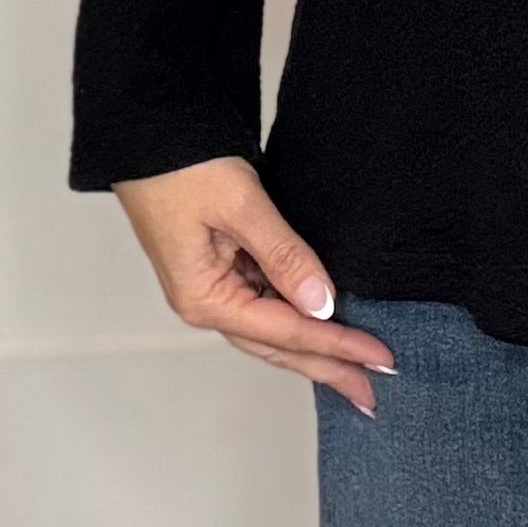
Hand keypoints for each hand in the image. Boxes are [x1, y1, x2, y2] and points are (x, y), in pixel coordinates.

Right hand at [113, 156, 395, 415]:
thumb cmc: (182, 166)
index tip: (380, 359)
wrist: (147, 133)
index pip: (287, 332)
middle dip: (328, 369)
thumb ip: (285, 255)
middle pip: (279, 347)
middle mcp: (207, 302)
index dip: (338, 346)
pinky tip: (323, 325)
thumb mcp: (241, 206)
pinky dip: (297, 318)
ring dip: (314, 349)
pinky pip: (266, 303)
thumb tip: (322, 304)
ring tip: (356, 369)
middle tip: (373, 394)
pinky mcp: (219, 266)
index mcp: (206, 298)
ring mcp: (211, 286)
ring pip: (273, 330)